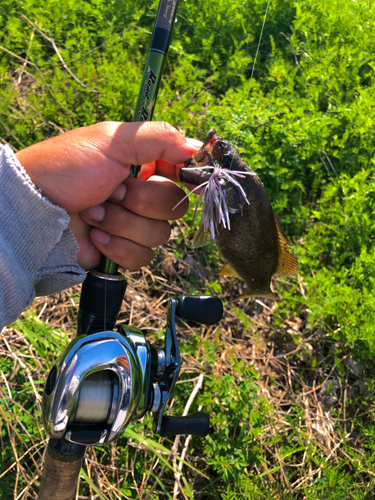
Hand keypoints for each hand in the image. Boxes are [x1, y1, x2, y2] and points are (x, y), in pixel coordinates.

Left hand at [16, 121, 197, 269]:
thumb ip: (160, 137)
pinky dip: (116, 246)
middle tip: (110, 192)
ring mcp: (133, 225)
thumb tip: (199, 149)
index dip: (188, 177)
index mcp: (145, 166)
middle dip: (140, 201)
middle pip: (175, 206)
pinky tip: (95, 236)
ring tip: (93, 213)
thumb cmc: (68, 168)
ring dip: (123, 223)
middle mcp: (142, 196)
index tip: (185, 179)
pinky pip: (142, 257)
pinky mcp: (122, 252)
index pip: (184, 173)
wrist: (34, 209)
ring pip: (160, 234)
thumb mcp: (113, 140)